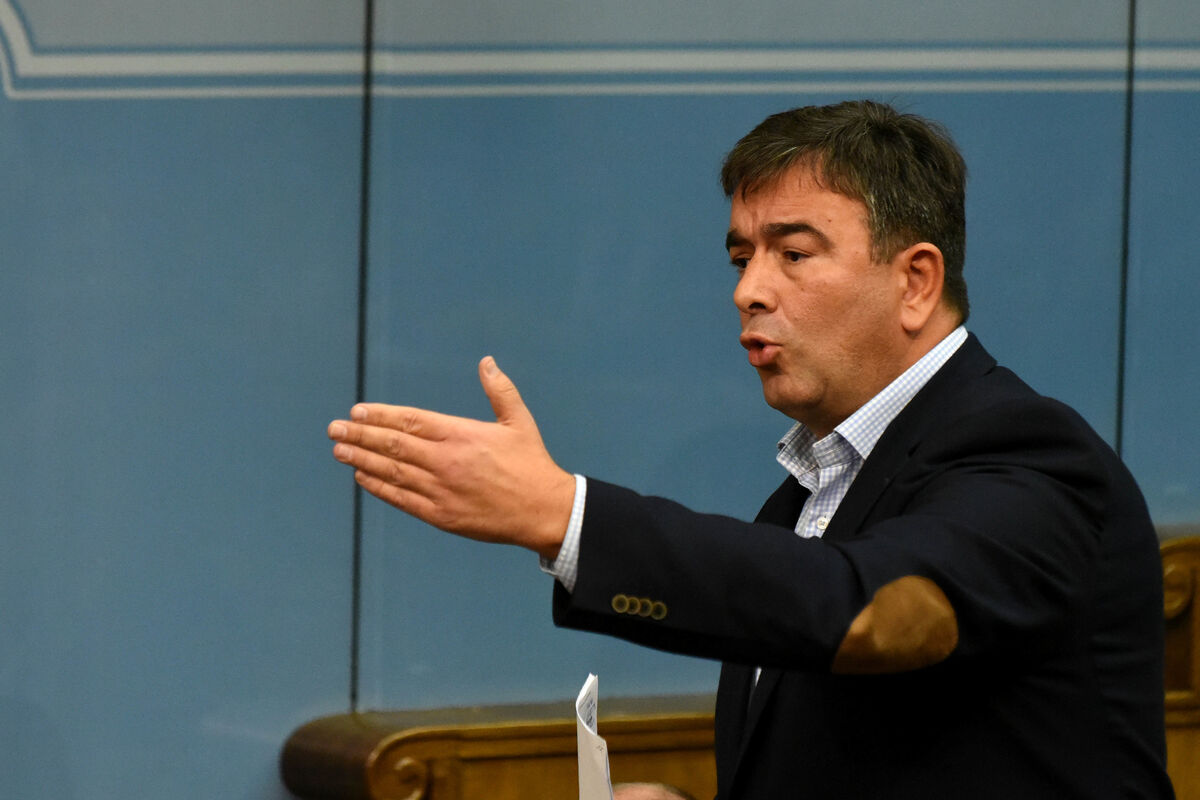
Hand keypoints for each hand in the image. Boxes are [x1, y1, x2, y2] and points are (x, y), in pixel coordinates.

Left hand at [327, 357, 574, 559]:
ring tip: (339, 449)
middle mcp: (446, 461)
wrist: (543, 511)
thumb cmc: (532, 464)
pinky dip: (378, 487)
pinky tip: (361, 477)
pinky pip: (402, 499)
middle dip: (360, 435)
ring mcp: (441, 490)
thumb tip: (486, 361)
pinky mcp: (441, 515)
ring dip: (362, 459)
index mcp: (462, 435)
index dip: (380, 416)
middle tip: (334, 428)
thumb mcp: (520, 421)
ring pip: (392, 472)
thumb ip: (500, 390)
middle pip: (393, 445)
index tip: (356, 411)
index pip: (410, 421)